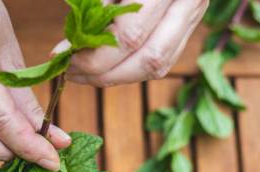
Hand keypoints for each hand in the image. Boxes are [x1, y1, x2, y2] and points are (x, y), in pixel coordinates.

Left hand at [57, 0, 208, 86]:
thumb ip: (94, 6)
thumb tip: (69, 48)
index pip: (131, 35)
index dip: (95, 55)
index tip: (66, 56)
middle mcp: (188, 1)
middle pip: (149, 57)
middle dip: (105, 73)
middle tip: (72, 72)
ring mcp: (193, 13)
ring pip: (159, 64)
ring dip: (117, 77)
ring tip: (84, 74)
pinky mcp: (190, 24)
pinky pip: (164, 61)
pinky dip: (132, 69)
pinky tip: (106, 67)